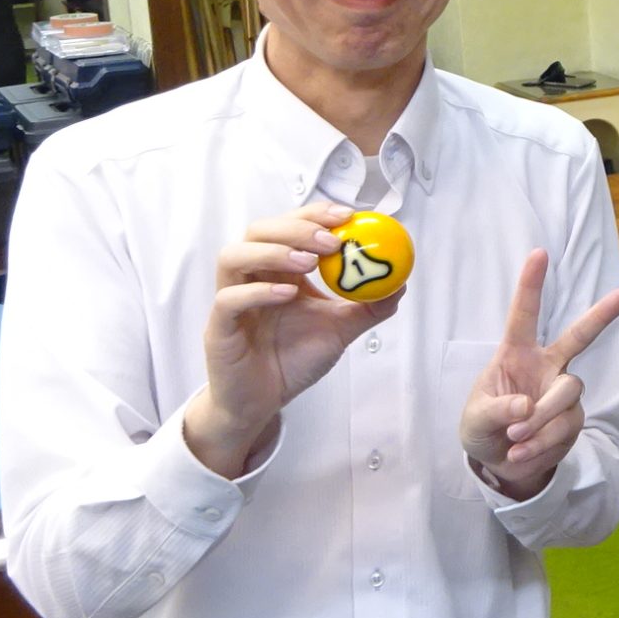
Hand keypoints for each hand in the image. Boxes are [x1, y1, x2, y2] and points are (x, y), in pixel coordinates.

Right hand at [188, 203, 395, 476]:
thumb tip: (400, 282)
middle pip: (258, 232)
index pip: (288, 226)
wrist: (264, 403)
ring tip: (309, 262)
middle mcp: (250, 278)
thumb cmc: (294, 360)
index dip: (314, 214)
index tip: (347, 215)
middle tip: (331, 239)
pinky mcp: (217, 328)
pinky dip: (256, 291)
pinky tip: (287, 294)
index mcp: (278, 271)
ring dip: (273, 252)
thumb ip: (368, 306)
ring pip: (233, 257)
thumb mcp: (340, 329)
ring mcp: (230, 300)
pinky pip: (227, 300)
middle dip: (296, 228)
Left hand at [458, 249, 618, 501]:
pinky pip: (564, 427)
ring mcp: (563, 393)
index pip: (524, 315)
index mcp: (517, 354)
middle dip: (604, 313)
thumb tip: (526, 407)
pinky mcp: (573, 420)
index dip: (531, 285)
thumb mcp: (476, 419)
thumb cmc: (483, 429)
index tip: (539, 253)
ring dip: (540, 421)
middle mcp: (547, 366)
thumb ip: (497, 410)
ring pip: (567, 393)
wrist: (501, 465)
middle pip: (580, 336)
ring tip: (514, 439)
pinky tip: (521, 452)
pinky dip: (540, 443)